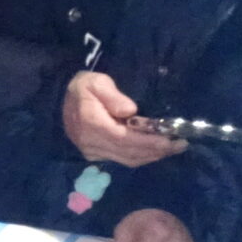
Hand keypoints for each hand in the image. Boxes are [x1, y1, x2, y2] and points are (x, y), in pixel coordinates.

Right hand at [63, 72, 187, 168]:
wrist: (60, 99)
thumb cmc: (83, 87)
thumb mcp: (96, 82)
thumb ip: (112, 95)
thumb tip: (130, 111)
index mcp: (91, 123)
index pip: (123, 138)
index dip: (147, 142)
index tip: (169, 140)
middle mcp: (90, 142)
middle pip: (128, 152)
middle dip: (156, 150)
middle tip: (180, 144)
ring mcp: (92, 151)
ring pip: (127, 159)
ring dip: (151, 156)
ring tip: (173, 148)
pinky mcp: (95, 155)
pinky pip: (122, 159)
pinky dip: (141, 157)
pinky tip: (155, 151)